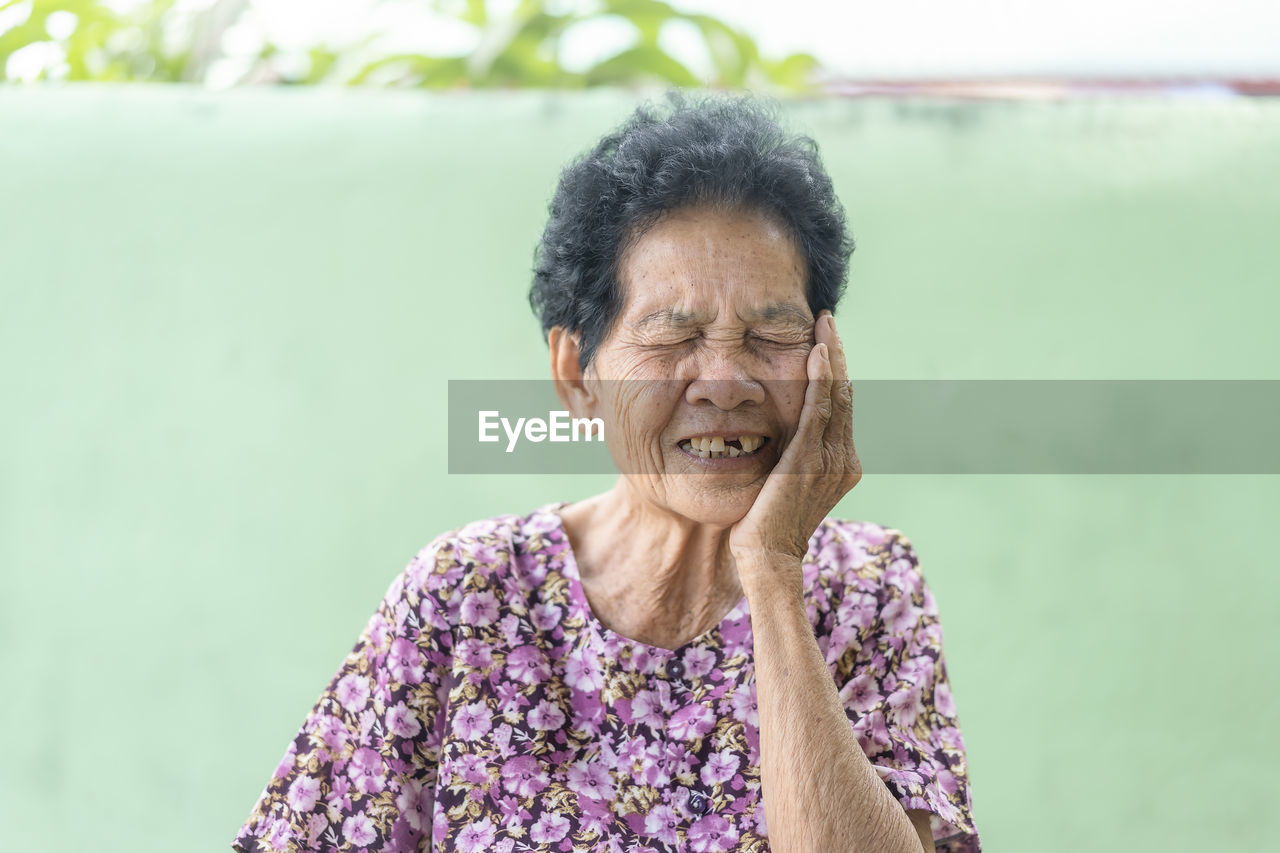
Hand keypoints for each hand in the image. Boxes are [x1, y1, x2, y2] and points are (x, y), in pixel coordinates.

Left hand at [729, 311, 861, 591]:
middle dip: (836, 353)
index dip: (834, 370)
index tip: (824, 339)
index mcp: (842, 463)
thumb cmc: (766, 524)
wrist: (767, 558)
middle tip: (826, 319)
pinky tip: (816, 354)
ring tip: (824, 325)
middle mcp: (844, 458)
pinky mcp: (809, 460)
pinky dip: (820, 380)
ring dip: (830, 356)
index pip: (839, 405)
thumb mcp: (785, 482)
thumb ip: (792, 456)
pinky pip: (819, 410)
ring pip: (835, 396)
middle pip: (844, 393)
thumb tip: (781, 434)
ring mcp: (831, 460)